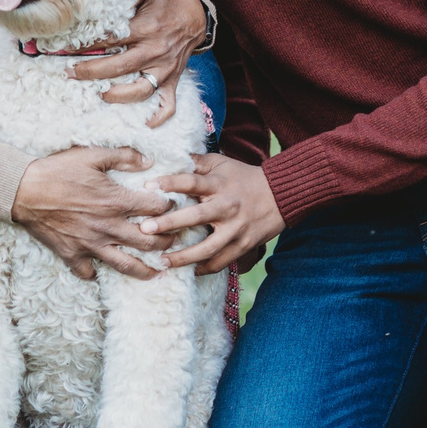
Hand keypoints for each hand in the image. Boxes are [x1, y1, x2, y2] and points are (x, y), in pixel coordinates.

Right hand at [10, 146, 172, 280]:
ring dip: (146, 270)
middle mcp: (108, 226)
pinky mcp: (72, 255)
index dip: (169, 206)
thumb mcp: (92, 154)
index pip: (156, 208)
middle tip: (173, 239)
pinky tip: (102, 269)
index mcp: (116, 201)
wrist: (22, 189)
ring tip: (157, 271)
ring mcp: (90, 244)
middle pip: (149, 242)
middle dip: (167, 241)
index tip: (172, 205)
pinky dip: (96, 272)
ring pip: (126, 265)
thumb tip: (148, 161)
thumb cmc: (57, 170)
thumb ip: (123, 156)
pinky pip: (89, 272)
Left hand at [67, 0, 206, 126]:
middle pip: (119, 67)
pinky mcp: (173, 80)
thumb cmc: (166, 2)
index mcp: (145, 28)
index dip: (87, 45)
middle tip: (70, 73)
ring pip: (141, 89)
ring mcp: (165, 69)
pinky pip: (169, 104)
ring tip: (100, 95)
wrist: (196, 15)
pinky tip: (145, 123)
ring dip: (118, 95)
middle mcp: (154, 51)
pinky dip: (159, 117)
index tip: (67, 49)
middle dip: (91, 72)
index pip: (110, 40)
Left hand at [145, 153, 281, 274]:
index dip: (169, 182)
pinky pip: (221, 261)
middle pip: (196, 216)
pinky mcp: (243, 245)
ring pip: (208, 247)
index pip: (191, 181)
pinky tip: (188, 271)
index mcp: (219, 184)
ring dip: (183, 257)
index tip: (147, 186)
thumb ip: (196, 162)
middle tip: (145, 230)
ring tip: (162, 261)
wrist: (281, 194)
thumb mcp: (222, 163)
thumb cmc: (244, 177)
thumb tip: (169, 156)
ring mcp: (236, 229)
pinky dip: (204, 268)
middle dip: (169, 224)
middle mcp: (227, 206)